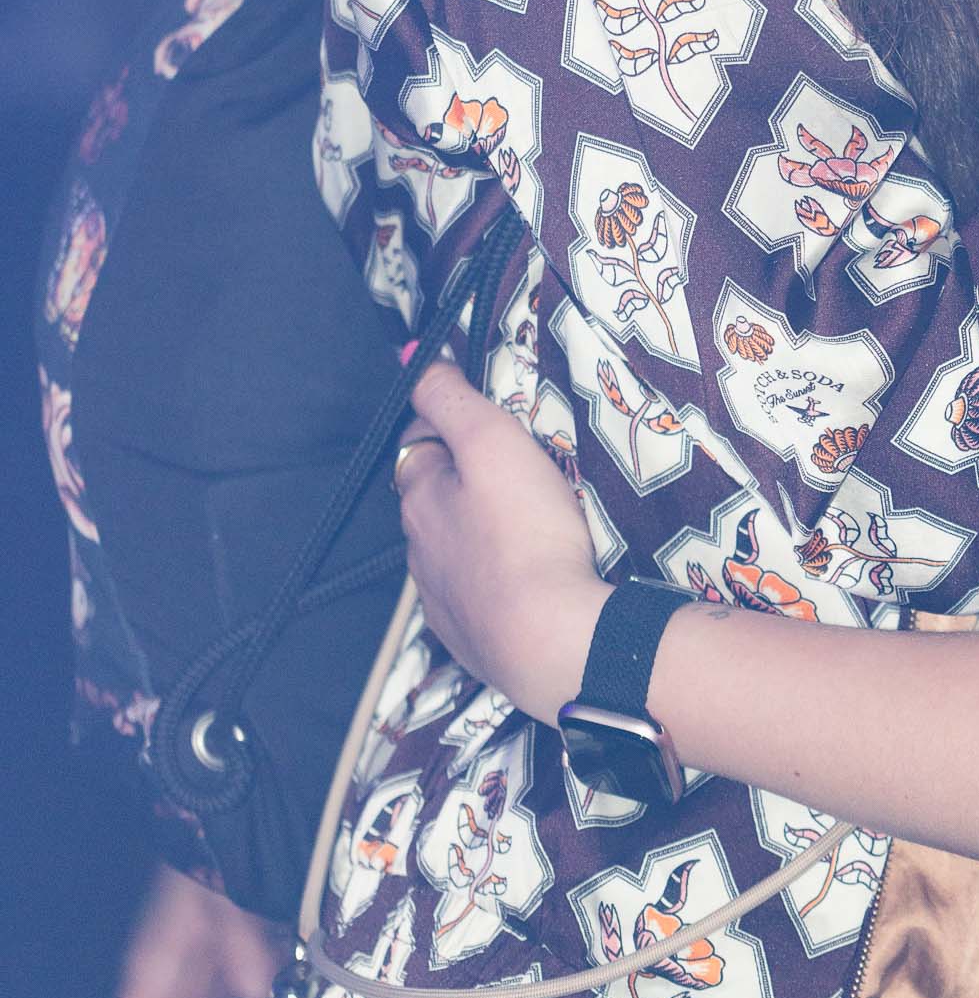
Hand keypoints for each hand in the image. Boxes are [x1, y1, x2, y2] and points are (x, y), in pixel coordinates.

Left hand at [397, 364, 606, 723]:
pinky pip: (474, 598)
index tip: (487, 419)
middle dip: (462, 483)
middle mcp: (418, 551)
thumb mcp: (492, 442)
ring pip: (452, 551)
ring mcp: (442, 601)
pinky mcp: (471, 641)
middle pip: (434, 500)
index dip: (449, 424)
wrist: (550, 642)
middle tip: (514, 473)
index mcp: (420, 498)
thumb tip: (410, 356)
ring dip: (477, 536)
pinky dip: (491, 583)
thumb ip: (449, 397)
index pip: (420, 443)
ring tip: (525, 529)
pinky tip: (524, 581)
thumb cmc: (526, 533)